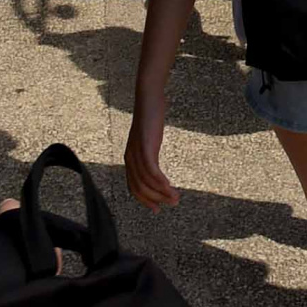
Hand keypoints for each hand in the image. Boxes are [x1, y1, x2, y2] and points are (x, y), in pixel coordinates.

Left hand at [125, 88, 178, 212]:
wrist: (148, 97)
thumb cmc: (150, 116)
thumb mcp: (148, 138)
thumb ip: (149, 152)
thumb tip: (154, 164)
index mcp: (130, 158)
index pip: (134, 187)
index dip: (145, 200)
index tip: (158, 208)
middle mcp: (130, 158)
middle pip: (140, 188)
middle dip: (156, 199)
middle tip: (173, 203)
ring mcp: (136, 152)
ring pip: (147, 181)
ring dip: (162, 192)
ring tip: (176, 197)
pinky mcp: (145, 146)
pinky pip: (151, 169)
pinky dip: (160, 181)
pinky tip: (169, 186)